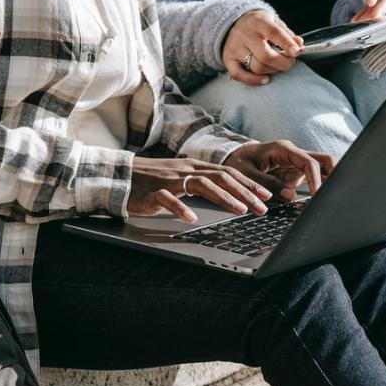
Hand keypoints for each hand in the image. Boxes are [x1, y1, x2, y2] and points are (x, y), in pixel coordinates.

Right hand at [128, 157, 273, 222]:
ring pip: (202, 184)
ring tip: (240, 210)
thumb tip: (226, 195)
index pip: (228, 172)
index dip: (249, 184)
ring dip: (224, 197)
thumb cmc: (151, 181)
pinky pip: (169, 199)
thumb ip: (200, 184)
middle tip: (263, 207)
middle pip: (221, 177)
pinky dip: (181, 208)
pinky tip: (192, 218)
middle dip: (245, 192)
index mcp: (194, 166)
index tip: (267, 196)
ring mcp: (169, 180)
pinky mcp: (153, 192)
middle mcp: (185, 169)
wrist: (119, 176)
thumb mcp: (180, 179)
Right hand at [222, 10, 303, 85]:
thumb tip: (299, 44)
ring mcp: (235, 48)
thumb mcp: (273, 22)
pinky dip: (254, 80)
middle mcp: (245, 35)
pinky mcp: (228, 60)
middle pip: (266, 56)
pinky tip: (265, 79)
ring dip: (273, 71)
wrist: (232, 23)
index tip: (297, 52)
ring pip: (256, 67)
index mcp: (259, 22)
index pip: (274, 33)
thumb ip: (287, 33)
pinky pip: (239, 75)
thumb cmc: (258, 25)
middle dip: (283, 63)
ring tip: (278, 66)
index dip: (287, 44)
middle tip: (290, 62)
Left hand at [224, 140, 334, 201]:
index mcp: (283, 149)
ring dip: (330, 180)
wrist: (233, 158)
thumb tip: (290, 196)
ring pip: (323, 168)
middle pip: (324, 160)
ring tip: (333, 198)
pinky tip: (322, 200)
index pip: (308, 162)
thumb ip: (266, 184)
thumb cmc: (238, 162)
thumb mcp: (246, 174)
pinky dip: (320, 187)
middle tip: (335, 194)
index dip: (316, 179)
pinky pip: (314, 177)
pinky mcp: (296, 173)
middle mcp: (294, 154)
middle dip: (335, 174)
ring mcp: (297, 163)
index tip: (318, 195)